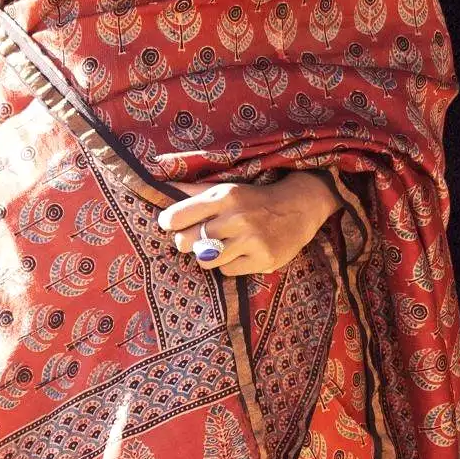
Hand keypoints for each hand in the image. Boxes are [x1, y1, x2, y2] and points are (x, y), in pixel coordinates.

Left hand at [159, 172, 338, 277]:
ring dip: (207, 255)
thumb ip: (193, 192)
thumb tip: (161, 188)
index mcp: (224, 197)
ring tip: (219, 246)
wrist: (299, 207)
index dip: (169, 223)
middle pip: (187, 242)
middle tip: (194, 239)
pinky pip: (227, 270)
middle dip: (185, 242)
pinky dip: (228, 264)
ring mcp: (251, 240)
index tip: (171, 224)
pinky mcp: (263, 259)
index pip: (177, 217)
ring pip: (206, 260)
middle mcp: (237, 218)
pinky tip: (239, 253)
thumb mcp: (225, 189)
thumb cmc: (253, 199)